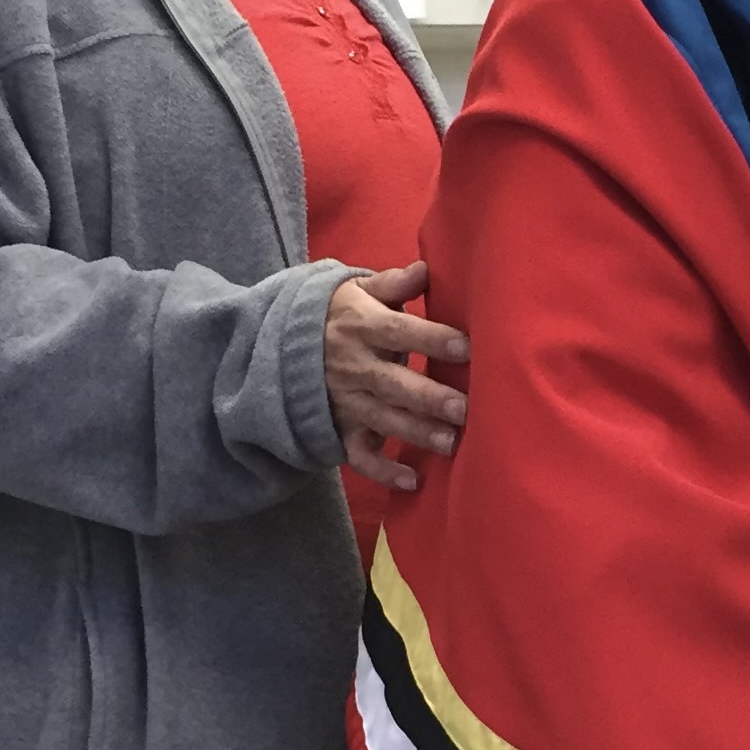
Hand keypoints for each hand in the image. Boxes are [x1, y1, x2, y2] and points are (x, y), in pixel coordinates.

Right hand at [321, 263, 468, 494]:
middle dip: (429, 398)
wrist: (282, 342)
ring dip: (416, 433)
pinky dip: (383, 471)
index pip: (399, 332)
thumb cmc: (340, 314)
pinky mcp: (341, 428)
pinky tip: (413, 481)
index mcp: (361, 326)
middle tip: (465, 409)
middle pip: (394, 384)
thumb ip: (393, 284)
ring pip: (383, 420)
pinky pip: (360, 455)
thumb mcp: (358, 290)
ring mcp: (346, 400)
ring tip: (451, 443)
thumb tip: (426, 269)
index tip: (468, 347)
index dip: (432, 339)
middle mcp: (353, 365)